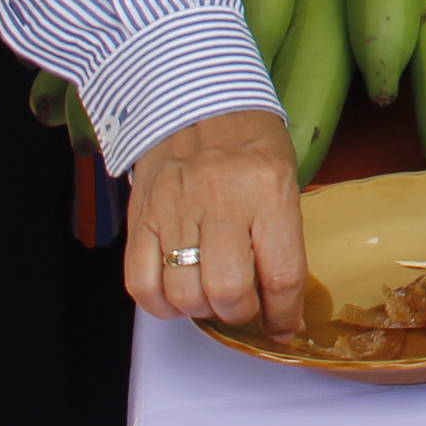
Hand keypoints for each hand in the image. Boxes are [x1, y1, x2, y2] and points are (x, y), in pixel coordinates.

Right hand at [124, 109, 306, 337]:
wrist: (194, 98)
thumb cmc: (248, 140)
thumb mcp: (284, 177)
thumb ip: (282, 237)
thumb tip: (283, 304)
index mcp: (268, 189)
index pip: (282, 273)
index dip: (284, 314)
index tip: (284, 328)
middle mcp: (221, 199)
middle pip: (229, 291)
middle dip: (240, 313)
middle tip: (244, 305)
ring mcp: (175, 208)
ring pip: (184, 294)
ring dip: (201, 309)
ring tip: (211, 295)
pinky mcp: (141, 216)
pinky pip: (141, 283)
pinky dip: (160, 303)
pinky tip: (177, 294)